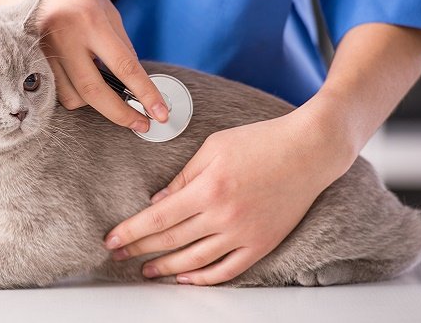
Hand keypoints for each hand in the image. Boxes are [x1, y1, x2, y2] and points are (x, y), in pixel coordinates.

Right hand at [30, 0, 168, 130]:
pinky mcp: (30, 61)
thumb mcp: (107, 12)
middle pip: (94, 92)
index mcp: (91, 20)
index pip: (124, 67)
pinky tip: (79, 81)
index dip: (145, 94)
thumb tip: (137, 85)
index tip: (160, 114)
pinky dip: (73, 94)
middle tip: (141, 124)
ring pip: (72, 97)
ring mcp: (43, 50)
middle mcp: (65, 37)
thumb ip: (121, 47)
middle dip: (121, 114)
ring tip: (103, 89)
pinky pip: (57, 92)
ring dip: (93, 103)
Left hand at [103, 110, 355, 284]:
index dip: (132, 231)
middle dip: (140, 249)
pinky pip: (228, 270)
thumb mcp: (213, 148)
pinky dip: (204, 278)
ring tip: (147, 271)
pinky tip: (186, 278)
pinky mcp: (262, 243)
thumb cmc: (260, 141)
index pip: (159, 218)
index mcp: (208, 188)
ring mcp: (244, 233)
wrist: (309, 151)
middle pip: (171, 241)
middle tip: (119, 255)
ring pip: (196, 260)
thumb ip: (183, 177)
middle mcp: (224, 216)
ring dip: (167, 269)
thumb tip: (158, 203)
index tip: (111, 240)